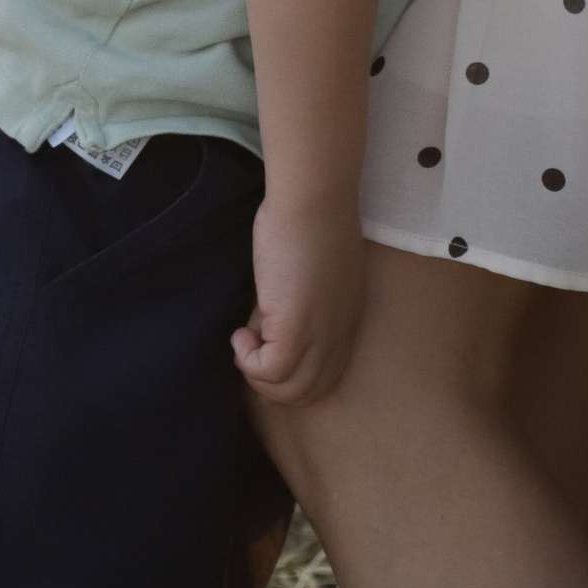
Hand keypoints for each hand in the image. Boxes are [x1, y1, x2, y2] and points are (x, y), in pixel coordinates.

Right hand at [232, 193, 368, 405]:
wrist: (313, 196)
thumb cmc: (312, 215)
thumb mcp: (318, 270)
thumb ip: (306, 298)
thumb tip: (273, 320)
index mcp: (348, 320)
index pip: (326, 374)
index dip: (293, 373)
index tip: (268, 346)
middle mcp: (340, 335)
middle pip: (309, 391)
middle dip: (273, 383)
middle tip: (251, 350)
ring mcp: (320, 335)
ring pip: (290, 391)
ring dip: (258, 375)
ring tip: (245, 341)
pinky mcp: (295, 329)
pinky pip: (269, 371)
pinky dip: (248, 361)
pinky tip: (239, 334)